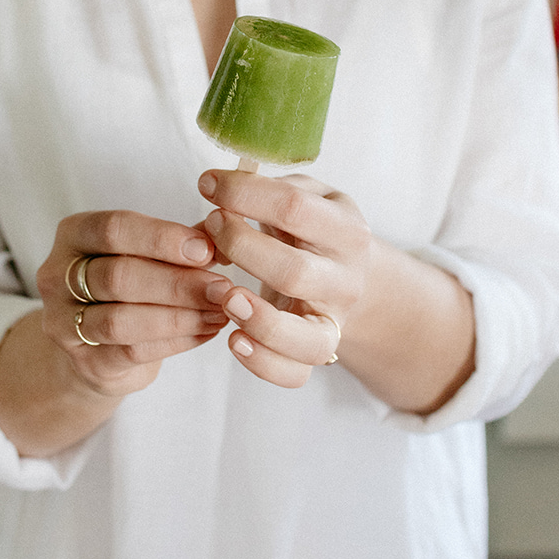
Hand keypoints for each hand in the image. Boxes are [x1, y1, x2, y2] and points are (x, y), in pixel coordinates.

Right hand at [36, 210, 232, 398]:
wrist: (99, 345)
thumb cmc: (130, 285)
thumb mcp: (149, 253)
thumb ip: (185, 240)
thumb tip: (226, 233)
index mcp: (74, 235)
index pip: (112, 229)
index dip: (161, 238)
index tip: (206, 249)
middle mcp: (57, 276)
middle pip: (118, 277)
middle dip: (177, 283)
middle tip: (222, 288)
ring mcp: (63, 323)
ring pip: (122, 320)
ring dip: (180, 316)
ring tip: (220, 312)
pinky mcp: (84, 362)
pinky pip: (132, 352)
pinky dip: (176, 342)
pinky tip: (207, 332)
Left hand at [197, 169, 374, 388]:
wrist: (350, 272)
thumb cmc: (312, 228)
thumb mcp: (305, 195)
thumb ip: (267, 188)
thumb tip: (217, 188)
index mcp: (346, 229)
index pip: (294, 208)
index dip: (244, 193)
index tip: (208, 184)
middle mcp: (346, 279)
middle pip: (294, 271)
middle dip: (241, 247)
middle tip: (210, 227)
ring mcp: (334, 320)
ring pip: (305, 337)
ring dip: (259, 320)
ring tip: (223, 296)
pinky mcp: (318, 350)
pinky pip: (296, 373)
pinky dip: (263, 363)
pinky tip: (234, 339)